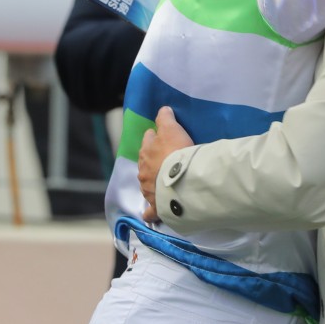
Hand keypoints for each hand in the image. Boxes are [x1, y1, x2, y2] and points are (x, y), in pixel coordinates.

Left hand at [138, 106, 191, 221]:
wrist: (181, 180)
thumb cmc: (177, 152)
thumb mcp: (172, 129)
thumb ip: (166, 118)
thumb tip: (162, 109)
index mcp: (146, 151)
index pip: (147, 139)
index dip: (154, 137)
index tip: (161, 137)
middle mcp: (143, 170)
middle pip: (145, 162)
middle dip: (152, 160)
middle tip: (164, 159)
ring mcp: (148, 189)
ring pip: (147, 184)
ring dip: (152, 182)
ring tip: (161, 182)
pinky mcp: (156, 205)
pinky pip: (150, 211)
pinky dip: (150, 212)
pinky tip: (151, 214)